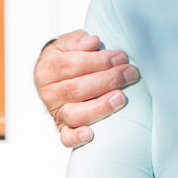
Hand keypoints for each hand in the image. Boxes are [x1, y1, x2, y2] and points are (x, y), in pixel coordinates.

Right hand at [33, 30, 138, 146]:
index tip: (121, 57)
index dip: (99, 61)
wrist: (52, 76)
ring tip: (121, 98)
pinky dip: (76, 138)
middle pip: (78, 89)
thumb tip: (93, 42)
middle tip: (130, 73)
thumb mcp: (67, 43)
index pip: (73, 64)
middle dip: (108, 80)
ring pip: (75, 114)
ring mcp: (55, 112)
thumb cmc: (66, 58)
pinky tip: (90, 134)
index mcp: (47, 68)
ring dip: (100, 107)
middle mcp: (48, 92)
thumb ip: (78, 40)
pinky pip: (66, 138)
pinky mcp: (62, 128)